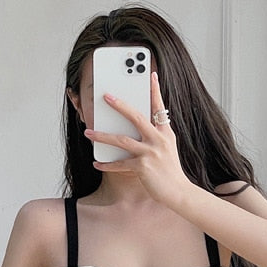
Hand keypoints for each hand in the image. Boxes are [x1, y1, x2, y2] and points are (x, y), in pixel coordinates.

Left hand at [83, 72, 191, 206]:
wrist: (179, 192)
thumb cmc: (171, 172)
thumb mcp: (168, 149)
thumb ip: (156, 137)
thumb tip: (138, 130)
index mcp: (165, 132)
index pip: (159, 107)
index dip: (155, 90)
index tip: (150, 74)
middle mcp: (158, 139)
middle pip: (136, 117)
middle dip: (119, 105)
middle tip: (106, 96)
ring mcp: (150, 152)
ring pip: (122, 140)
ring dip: (102, 136)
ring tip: (88, 133)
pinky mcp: (143, 167)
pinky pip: (120, 164)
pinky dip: (107, 164)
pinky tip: (96, 163)